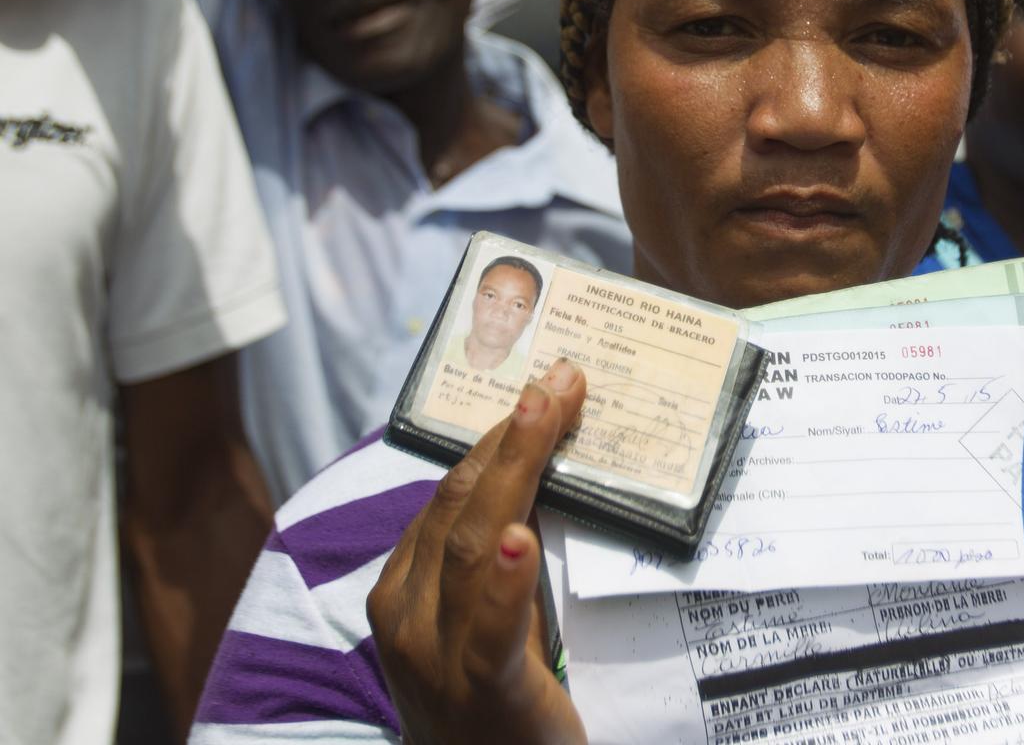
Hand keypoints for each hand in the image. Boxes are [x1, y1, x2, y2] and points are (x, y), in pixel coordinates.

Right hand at [367, 361, 587, 744]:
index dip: (496, 437)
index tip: (545, 387)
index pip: (448, 495)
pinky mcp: (484, 692)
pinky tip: (519, 541)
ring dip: (515, 472)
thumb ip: (499, 559)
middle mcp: (407, 616)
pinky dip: (505, 581)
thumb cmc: (493, 702)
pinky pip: (493, 630)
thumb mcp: (484, 619)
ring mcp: (436, 657)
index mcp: (402, 590)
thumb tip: (542, 474)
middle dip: (510, 436)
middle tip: (561, 379)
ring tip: (547, 417)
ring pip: (472, 546)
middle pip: (459, 506)